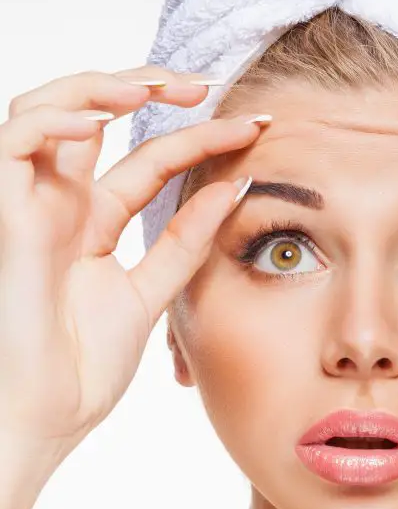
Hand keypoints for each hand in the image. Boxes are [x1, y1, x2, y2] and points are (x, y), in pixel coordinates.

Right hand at [0, 66, 265, 471]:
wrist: (42, 422)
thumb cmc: (81, 369)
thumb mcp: (150, 294)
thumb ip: (186, 243)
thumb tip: (237, 186)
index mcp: (93, 224)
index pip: (151, 159)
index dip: (202, 137)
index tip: (261, 126)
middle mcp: (59, 205)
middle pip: (95, 116)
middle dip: (149, 87)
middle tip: (209, 85)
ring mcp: (28, 206)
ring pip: (46, 110)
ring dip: (99, 86)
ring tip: (156, 86)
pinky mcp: (5, 217)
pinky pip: (12, 141)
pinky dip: (53, 117)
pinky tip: (102, 118)